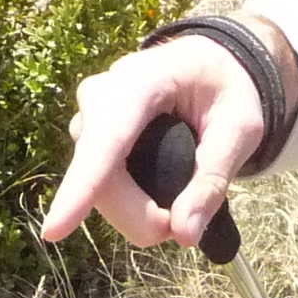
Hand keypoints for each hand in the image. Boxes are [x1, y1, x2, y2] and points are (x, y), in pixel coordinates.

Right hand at [40, 34, 269, 248]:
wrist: (205, 63)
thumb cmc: (225, 89)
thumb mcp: (241, 129)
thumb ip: (213, 179)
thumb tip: (183, 235)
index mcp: (141, 82)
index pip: (106, 141)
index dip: (81, 188)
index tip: (55, 230)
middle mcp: (99, 98)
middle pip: (103, 183)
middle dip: (143, 216)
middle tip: (188, 224)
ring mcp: (88, 120)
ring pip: (99, 192)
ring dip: (140, 212)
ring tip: (183, 198)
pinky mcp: (87, 141)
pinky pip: (100, 187)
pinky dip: (133, 201)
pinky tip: (161, 184)